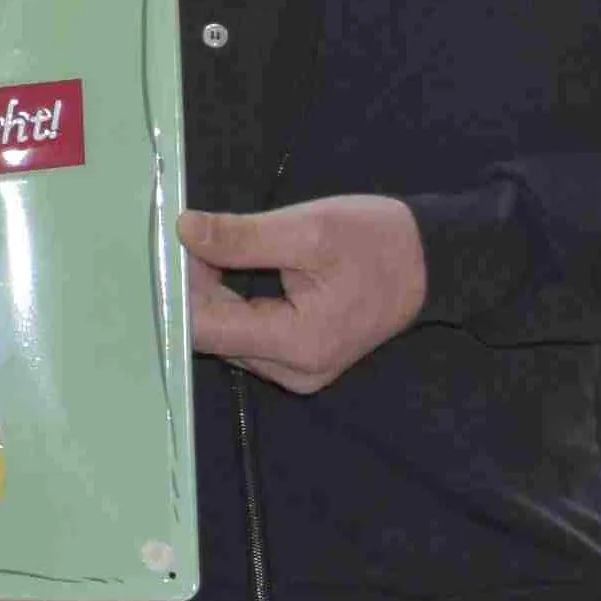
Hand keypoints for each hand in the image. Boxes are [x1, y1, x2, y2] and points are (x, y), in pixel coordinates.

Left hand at [184, 195, 427, 394]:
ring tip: (206, 246)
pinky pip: (245, 333)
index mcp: (298, 343)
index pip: (207, 329)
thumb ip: (243, 236)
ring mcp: (295, 370)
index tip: (169, 248)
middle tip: (185, 237)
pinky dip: (229, 301)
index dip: (179, 289)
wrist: (432, 262)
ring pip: (225, 334)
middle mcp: (292, 371)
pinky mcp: (296, 358)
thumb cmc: (378, 242)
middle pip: (212, 333)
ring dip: (208, 292)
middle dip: (192, 286)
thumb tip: (185, 230)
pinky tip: (223, 267)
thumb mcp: (310, 229)